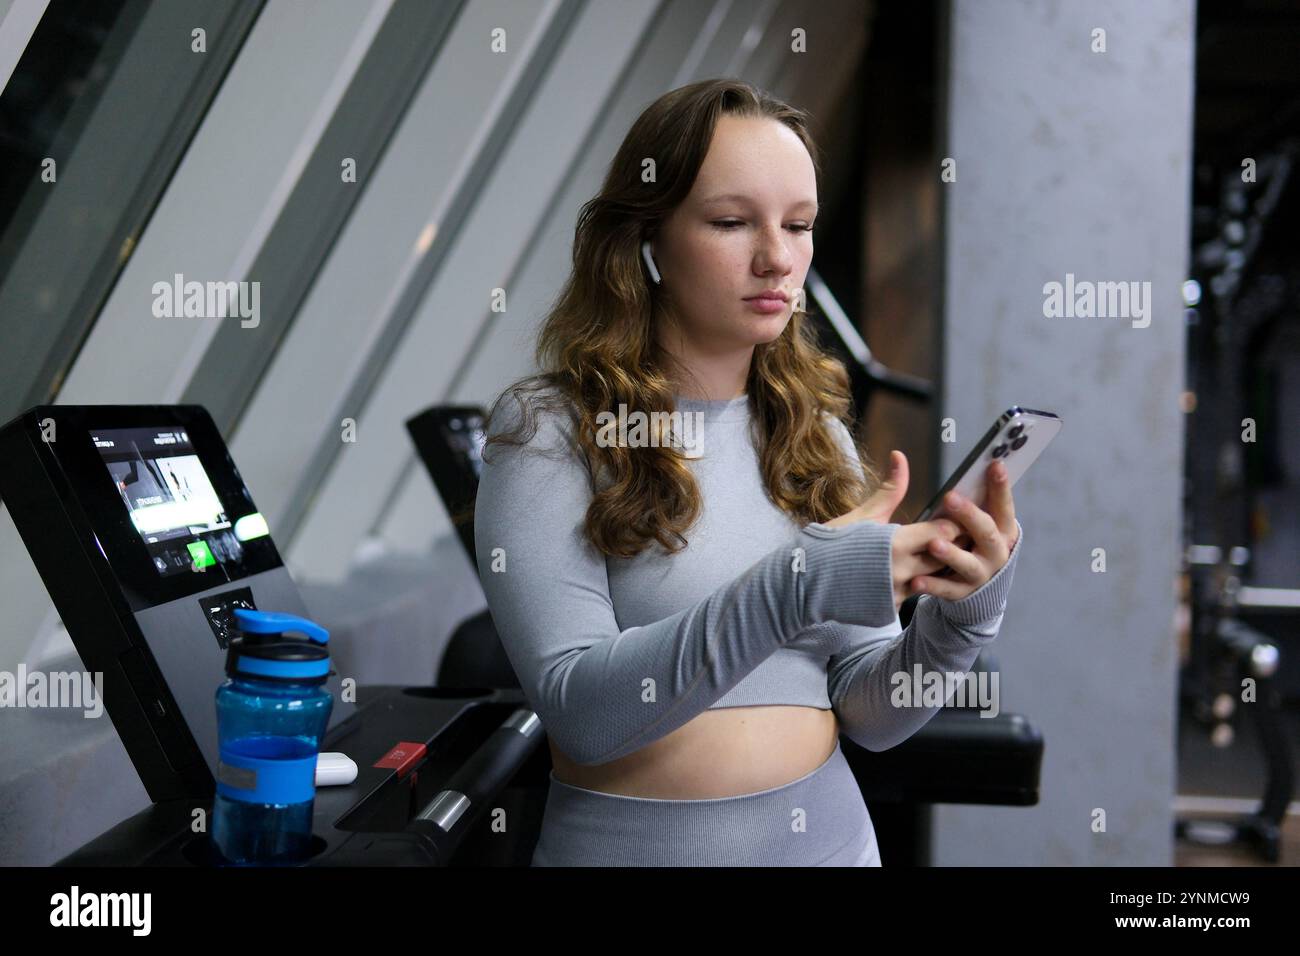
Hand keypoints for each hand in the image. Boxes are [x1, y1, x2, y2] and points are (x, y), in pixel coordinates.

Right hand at [821, 451, 961, 609]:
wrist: (804, 582)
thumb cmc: (831, 544)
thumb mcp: (862, 515)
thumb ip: (890, 490)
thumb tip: (900, 456)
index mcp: (896, 543)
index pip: (944, 532)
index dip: (952, 524)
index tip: (949, 517)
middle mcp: (901, 571)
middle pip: (946, 557)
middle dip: (951, 545)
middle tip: (950, 535)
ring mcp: (897, 594)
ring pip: (934, 579)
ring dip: (936, 566)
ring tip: (931, 553)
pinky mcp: (891, 609)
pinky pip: (914, 595)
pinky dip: (916, 584)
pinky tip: (909, 574)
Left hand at [910, 460, 1018, 600]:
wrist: (980, 588)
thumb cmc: (972, 542)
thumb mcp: (977, 522)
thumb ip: (971, 499)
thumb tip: (969, 464)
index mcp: (1001, 530)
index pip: (1002, 506)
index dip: (1001, 487)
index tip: (994, 465)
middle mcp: (996, 551)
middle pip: (986, 532)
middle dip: (969, 515)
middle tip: (950, 498)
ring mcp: (980, 574)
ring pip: (967, 563)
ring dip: (951, 553)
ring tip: (933, 544)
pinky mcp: (963, 592)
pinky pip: (947, 589)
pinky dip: (932, 585)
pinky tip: (915, 581)